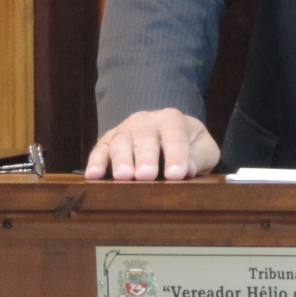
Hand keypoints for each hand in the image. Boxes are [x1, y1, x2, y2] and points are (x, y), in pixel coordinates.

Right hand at [85, 108, 219, 180]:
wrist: (167, 132)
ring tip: (123, 176)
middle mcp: (146, 121)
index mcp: (172, 120)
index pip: (175, 135)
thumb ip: (200, 156)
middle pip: (145, 137)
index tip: (177, 174)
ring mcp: (125, 130)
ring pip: (121, 141)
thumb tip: (188, 169)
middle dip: (146, 157)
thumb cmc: (188, 145)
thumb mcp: (203, 148)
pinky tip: (93, 175)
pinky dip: (96, 161)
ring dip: (121, 159)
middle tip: (147, 175)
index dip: (177, 155)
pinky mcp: (108, 141)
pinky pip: (100, 149)